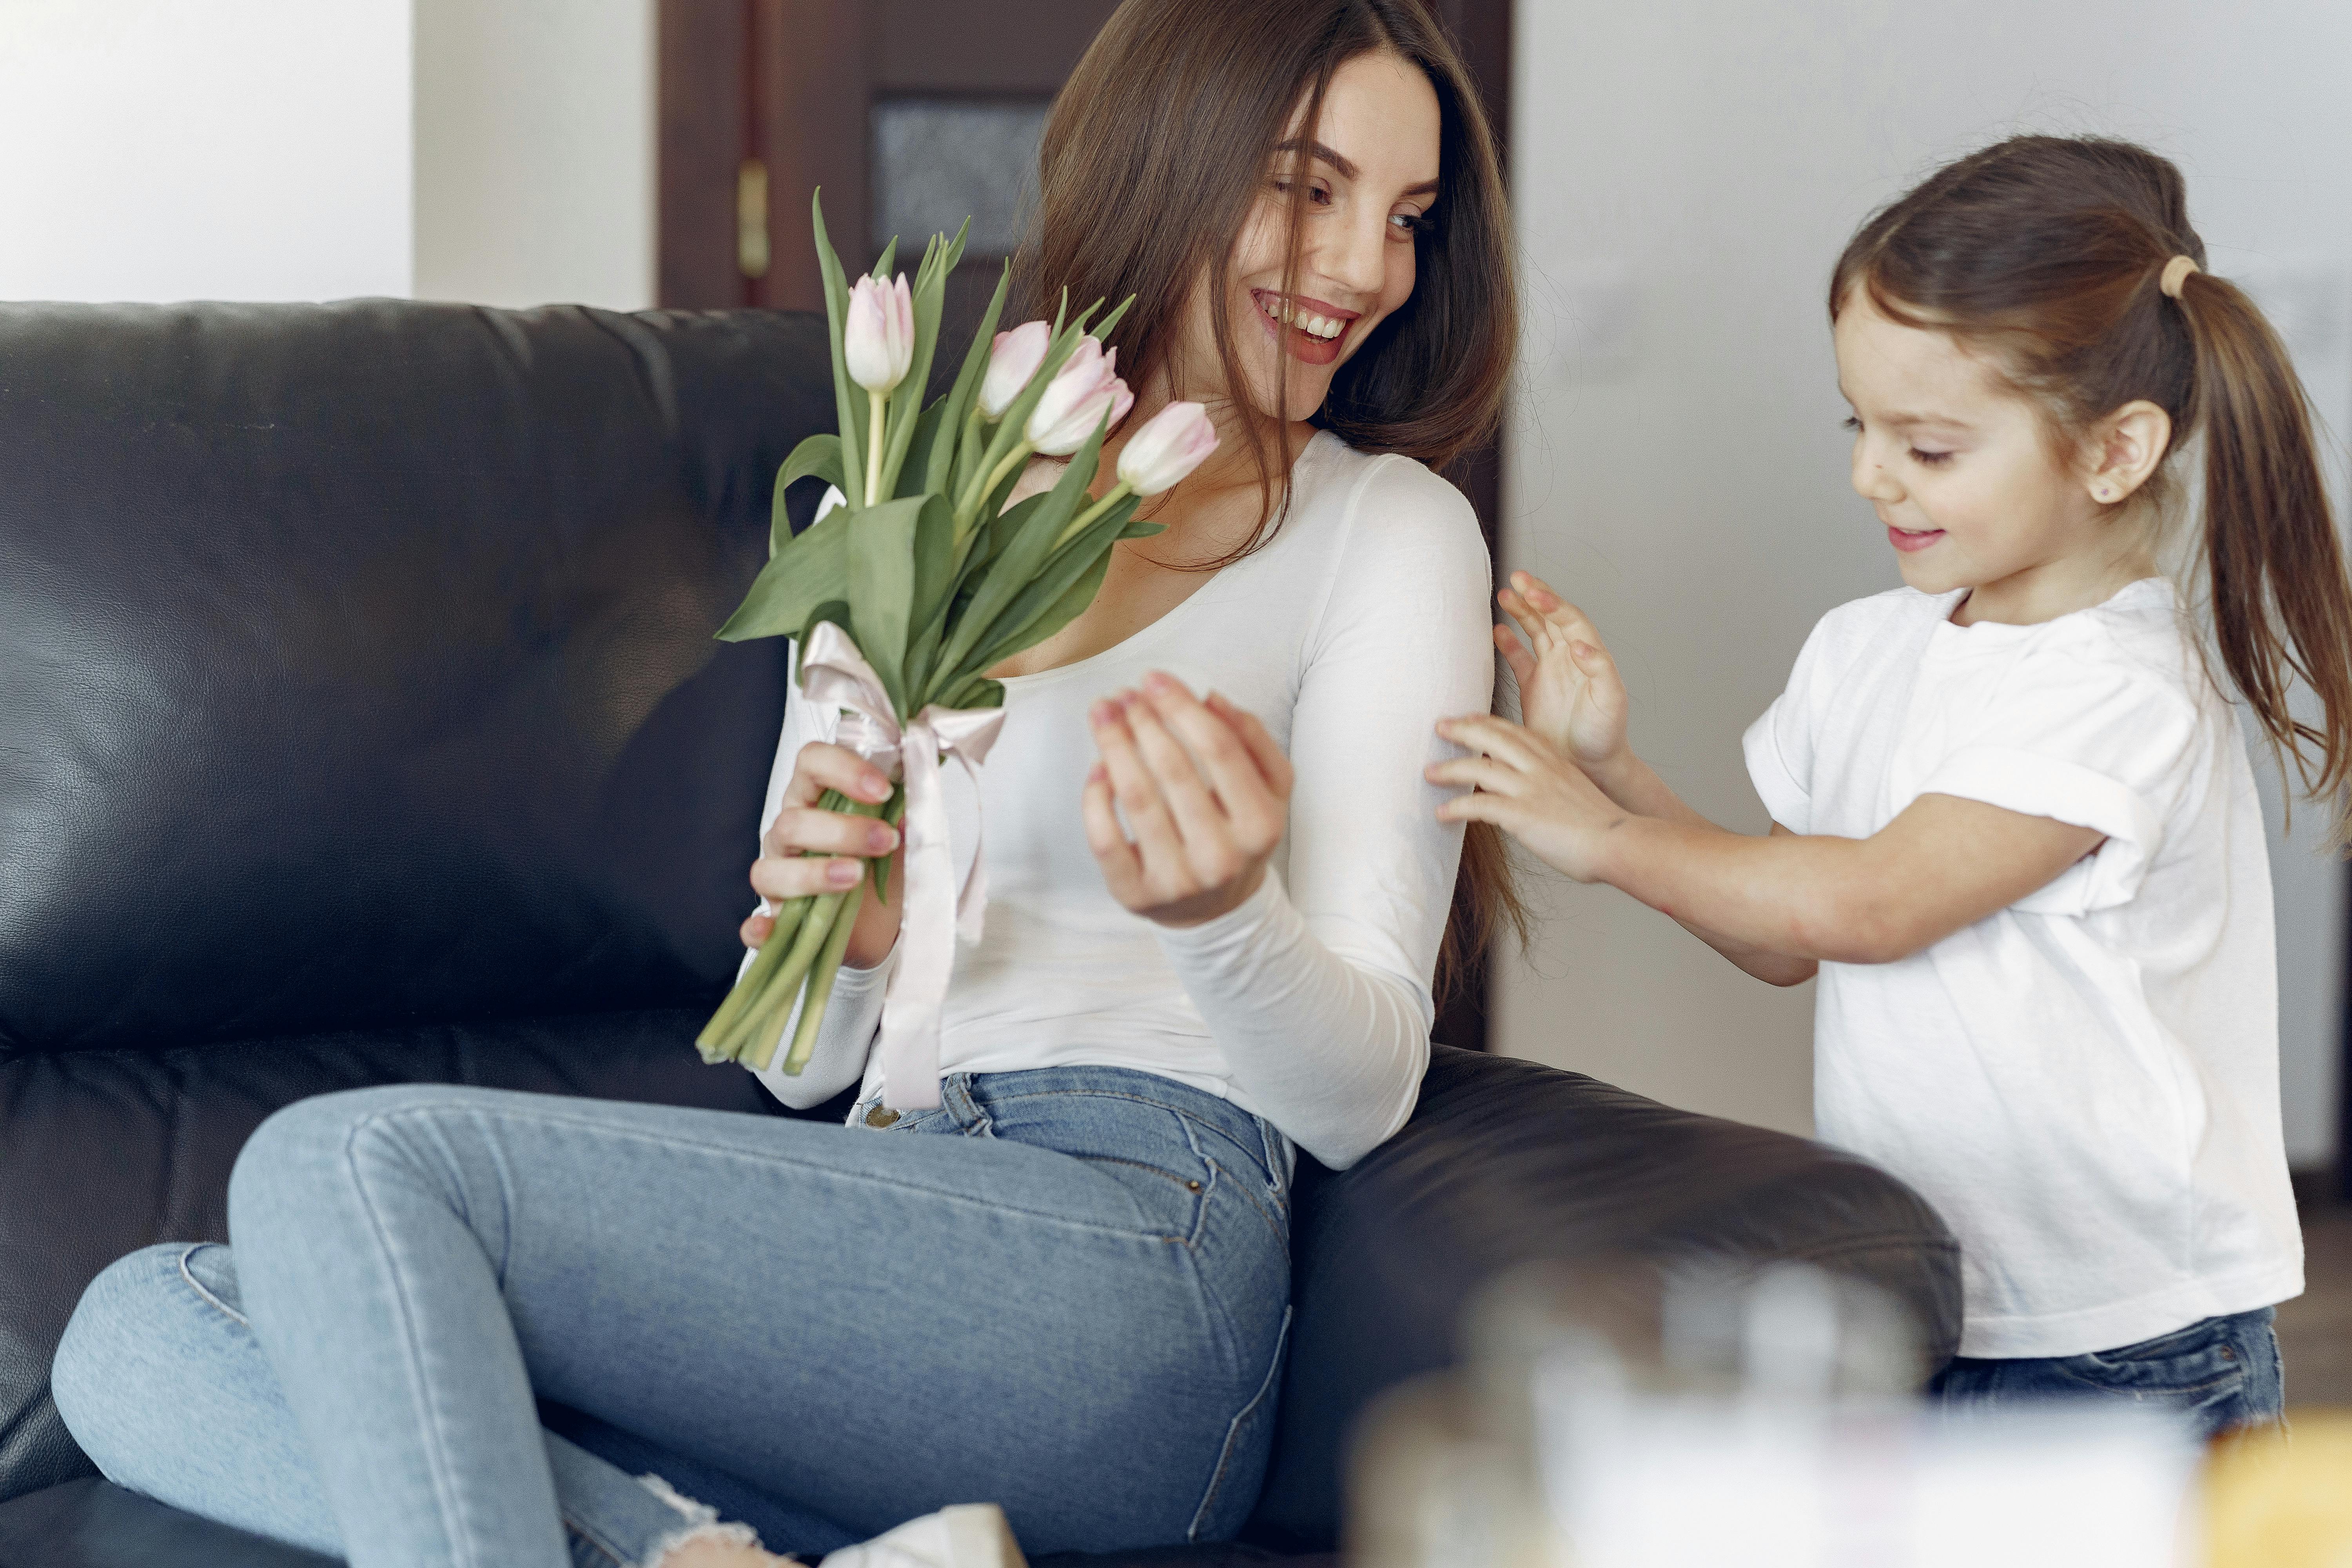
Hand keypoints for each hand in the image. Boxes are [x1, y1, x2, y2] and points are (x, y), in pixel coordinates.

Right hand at [742, 741, 903, 968]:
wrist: (885, 918)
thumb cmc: (883, 862)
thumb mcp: (898, 832)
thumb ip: (903, 812)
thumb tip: (912, 808)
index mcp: (814, 797)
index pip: (811, 762)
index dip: (843, 769)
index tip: (884, 789)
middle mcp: (789, 833)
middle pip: (792, 821)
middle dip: (843, 830)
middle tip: (886, 840)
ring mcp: (778, 875)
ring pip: (771, 870)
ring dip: (814, 873)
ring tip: (856, 876)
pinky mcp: (778, 919)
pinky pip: (754, 925)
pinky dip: (759, 928)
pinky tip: (770, 928)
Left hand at [1084, 673, 1293, 926]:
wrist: (1219, 908)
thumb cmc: (1239, 834)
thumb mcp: (1269, 789)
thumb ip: (1251, 740)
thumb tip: (1211, 699)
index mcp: (1260, 824)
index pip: (1219, 750)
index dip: (1182, 707)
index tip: (1154, 679)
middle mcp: (1221, 856)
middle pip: (1174, 770)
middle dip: (1142, 721)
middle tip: (1122, 694)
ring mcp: (1177, 879)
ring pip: (1137, 798)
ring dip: (1114, 745)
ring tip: (1103, 713)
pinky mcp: (1136, 894)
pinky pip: (1105, 838)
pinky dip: (1096, 797)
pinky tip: (1097, 767)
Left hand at [1427, 712, 1628, 883]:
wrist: (1620, 843)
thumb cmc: (1601, 828)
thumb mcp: (1574, 794)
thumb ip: (1551, 789)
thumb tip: (1533, 800)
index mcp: (1554, 761)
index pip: (1515, 731)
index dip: (1488, 722)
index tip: (1468, 717)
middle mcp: (1540, 769)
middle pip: (1493, 737)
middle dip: (1463, 729)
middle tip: (1439, 726)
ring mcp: (1531, 789)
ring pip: (1480, 768)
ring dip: (1450, 769)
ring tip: (1429, 772)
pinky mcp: (1523, 814)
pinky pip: (1480, 806)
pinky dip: (1456, 807)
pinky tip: (1441, 813)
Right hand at [1496, 570, 1628, 772]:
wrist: (1589, 765)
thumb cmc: (1605, 735)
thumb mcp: (1610, 702)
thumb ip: (1599, 670)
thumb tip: (1579, 645)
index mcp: (1589, 657)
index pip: (1570, 620)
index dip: (1553, 604)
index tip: (1535, 593)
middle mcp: (1570, 658)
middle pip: (1551, 617)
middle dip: (1535, 596)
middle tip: (1518, 578)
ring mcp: (1551, 671)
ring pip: (1535, 631)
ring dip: (1522, 612)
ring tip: (1506, 595)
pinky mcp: (1533, 687)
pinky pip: (1519, 658)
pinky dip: (1508, 643)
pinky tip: (1497, 630)